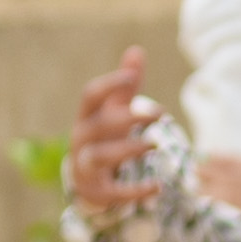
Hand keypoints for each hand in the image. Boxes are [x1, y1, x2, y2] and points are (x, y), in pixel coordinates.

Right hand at [68, 51, 165, 178]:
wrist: (87, 180)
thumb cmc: (104, 138)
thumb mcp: (113, 112)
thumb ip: (126, 87)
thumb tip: (137, 50)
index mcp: (86, 116)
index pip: (90, 95)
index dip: (109, 84)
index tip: (132, 77)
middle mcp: (82, 139)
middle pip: (99, 125)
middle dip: (128, 117)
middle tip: (159, 113)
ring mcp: (86, 165)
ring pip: (101, 156)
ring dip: (128, 149)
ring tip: (154, 144)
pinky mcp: (97, 190)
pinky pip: (113, 191)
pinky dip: (135, 190)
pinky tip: (158, 186)